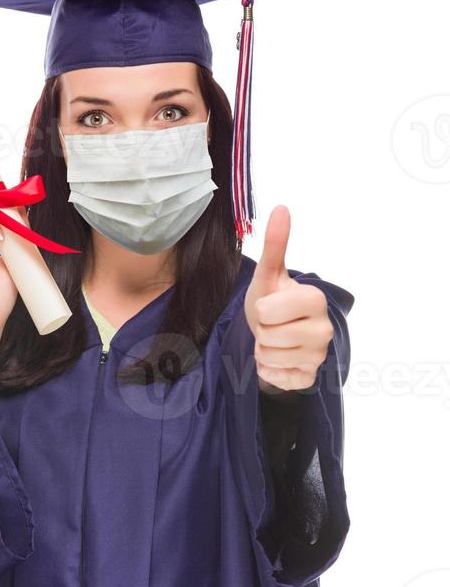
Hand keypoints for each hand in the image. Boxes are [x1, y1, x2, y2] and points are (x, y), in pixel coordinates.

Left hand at [244, 205, 333, 392]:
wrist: (274, 335)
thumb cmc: (272, 302)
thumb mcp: (268, 275)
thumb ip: (275, 244)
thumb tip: (280, 208)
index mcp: (315, 300)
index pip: (268, 312)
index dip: (262, 310)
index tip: (271, 307)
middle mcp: (324, 329)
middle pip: (268, 336)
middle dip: (262, 332)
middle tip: (272, 325)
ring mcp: (318, 356)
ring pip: (270, 357)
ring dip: (263, 351)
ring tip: (274, 341)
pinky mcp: (308, 377)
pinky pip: (275, 377)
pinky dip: (268, 370)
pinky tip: (278, 359)